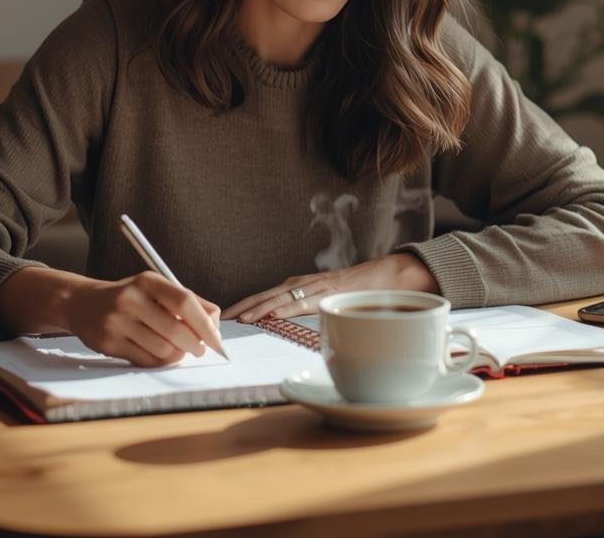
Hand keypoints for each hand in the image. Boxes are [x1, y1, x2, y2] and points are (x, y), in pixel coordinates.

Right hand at [0, 267, 220, 367]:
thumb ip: (187, 302)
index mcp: (148, 281)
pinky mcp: (108, 343)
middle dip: (194, 345)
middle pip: (176, 330)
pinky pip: (145, 360)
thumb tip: (215, 325)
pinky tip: (155, 352)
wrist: (82, 303)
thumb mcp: (155, 290)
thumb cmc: (130, 298)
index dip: (205, 323)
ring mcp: (117, 321)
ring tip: (174, 349)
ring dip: (175, 355)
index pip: (185, 300)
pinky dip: (158, 361)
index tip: (217, 340)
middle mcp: (131, 298)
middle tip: (199, 350)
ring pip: (162, 349)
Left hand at [221, 253, 438, 322]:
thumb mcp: (324, 300)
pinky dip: (284, 308)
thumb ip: (306, 309)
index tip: (222, 317)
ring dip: (257, 308)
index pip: (264, 296)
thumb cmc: (355, 292)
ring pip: (279, 297)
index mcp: (298, 286)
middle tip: (217, 319)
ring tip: (239, 319)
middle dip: (241, 307)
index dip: (242, 306)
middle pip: (263, 295)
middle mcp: (302, 284)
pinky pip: (302, 302)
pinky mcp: (328, 294)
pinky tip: (270, 314)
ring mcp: (314, 287)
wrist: (386, 276)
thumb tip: (286, 326)